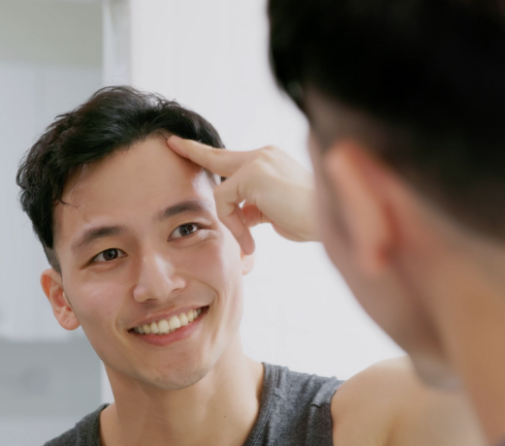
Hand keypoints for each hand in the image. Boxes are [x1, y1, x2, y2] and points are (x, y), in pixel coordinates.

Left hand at [167, 137, 316, 254]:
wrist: (332, 220)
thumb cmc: (311, 221)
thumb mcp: (277, 214)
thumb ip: (254, 209)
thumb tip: (239, 215)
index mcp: (272, 161)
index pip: (235, 160)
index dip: (213, 158)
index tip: (191, 149)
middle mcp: (264, 155)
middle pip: (219, 156)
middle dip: (193, 151)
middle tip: (171, 143)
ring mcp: (258, 161)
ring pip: (222, 191)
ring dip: (231, 222)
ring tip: (250, 244)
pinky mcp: (252, 174)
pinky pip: (225, 202)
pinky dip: (233, 225)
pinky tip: (250, 240)